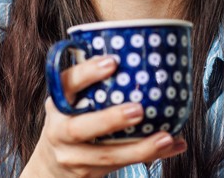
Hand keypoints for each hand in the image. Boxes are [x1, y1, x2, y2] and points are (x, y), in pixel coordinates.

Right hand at [21, 56, 187, 177]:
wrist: (52, 165)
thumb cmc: (72, 120)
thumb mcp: (74, 99)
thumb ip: (96, 83)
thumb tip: (147, 57)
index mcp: (58, 102)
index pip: (67, 84)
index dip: (87, 72)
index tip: (112, 62)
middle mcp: (59, 129)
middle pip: (80, 128)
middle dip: (110, 120)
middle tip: (138, 110)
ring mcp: (72, 155)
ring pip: (106, 155)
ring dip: (139, 148)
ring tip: (166, 137)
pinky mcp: (87, 172)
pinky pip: (120, 167)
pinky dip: (149, 156)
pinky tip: (171, 147)